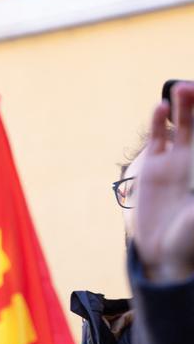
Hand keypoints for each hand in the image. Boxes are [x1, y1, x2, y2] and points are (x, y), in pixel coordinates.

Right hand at [133, 82, 193, 281]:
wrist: (165, 255)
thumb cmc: (193, 239)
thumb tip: (193, 166)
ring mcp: (176, 162)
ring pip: (185, 126)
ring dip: (185, 106)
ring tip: (183, 89)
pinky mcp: (153, 167)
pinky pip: (159, 138)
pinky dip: (159, 122)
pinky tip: (161, 107)